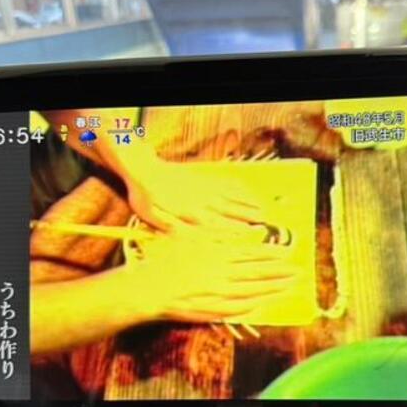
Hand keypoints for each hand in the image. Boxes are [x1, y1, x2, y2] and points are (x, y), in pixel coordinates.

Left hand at [118, 143, 272, 232]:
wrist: (142, 169)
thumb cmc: (144, 197)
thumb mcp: (151, 216)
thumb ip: (171, 228)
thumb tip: (187, 237)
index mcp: (188, 213)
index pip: (217, 223)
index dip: (235, 228)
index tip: (250, 232)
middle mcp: (199, 200)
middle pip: (228, 209)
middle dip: (247, 215)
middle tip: (264, 220)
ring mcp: (202, 187)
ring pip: (229, 195)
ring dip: (246, 202)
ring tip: (261, 207)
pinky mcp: (200, 177)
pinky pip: (223, 182)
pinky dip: (236, 187)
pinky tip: (246, 190)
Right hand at [128, 231, 297, 323]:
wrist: (147, 287)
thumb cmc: (164, 258)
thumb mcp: (189, 236)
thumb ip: (216, 234)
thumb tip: (240, 232)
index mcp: (217, 254)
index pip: (252, 253)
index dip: (271, 254)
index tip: (287, 253)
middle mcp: (222, 274)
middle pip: (257, 273)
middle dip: (280, 272)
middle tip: (298, 271)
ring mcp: (218, 295)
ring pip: (253, 292)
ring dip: (273, 289)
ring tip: (289, 287)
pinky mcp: (211, 311)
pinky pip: (237, 309)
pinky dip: (252, 306)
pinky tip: (263, 304)